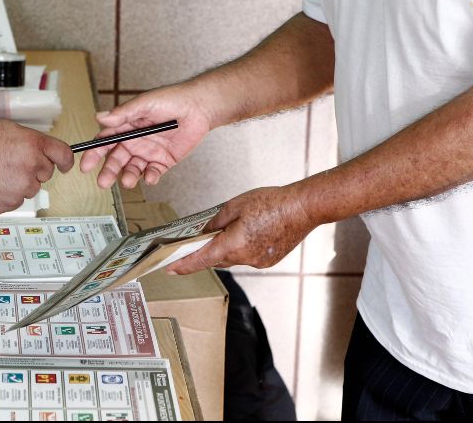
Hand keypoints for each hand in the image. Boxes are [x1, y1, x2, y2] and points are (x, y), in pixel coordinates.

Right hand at [0, 120, 73, 213]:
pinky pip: (16, 200)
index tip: (65, 164)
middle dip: (34, 169)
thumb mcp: (5, 129)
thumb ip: (28, 139)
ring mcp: (22, 187)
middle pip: (46, 172)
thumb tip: (40, 147)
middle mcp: (31, 165)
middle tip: (12, 163)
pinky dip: (8, 194)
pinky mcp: (11, 204)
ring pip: (31, 187)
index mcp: (32, 144)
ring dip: (20, 183)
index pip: (63, 153)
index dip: (66, 160)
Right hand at [80, 83, 212, 188]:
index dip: (94, 153)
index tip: (86, 165)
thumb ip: (123, 113)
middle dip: (108, 171)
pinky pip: (153, 173)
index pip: (105, 142)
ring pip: (132, 169)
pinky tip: (149, 177)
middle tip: (102, 182)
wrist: (199, 107)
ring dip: (128, 176)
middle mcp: (135, 141)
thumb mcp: (145, 103)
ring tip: (127, 181)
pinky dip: (150, 177)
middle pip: (116, 160)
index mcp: (126, 127)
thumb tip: (100, 117)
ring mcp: (148, 152)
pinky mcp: (164, 161)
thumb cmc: (172, 99)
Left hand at [166, 186, 316, 273]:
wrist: (303, 208)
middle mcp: (245, 258)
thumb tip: (203, 232)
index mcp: (233, 245)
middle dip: (204, 252)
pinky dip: (242, 247)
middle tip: (191, 245)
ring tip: (228, 231)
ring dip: (225, 248)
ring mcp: (258, 261)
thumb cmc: (271, 203)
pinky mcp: (268, 260)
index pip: (201, 260)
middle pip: (216, 259)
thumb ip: (215, 221)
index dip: (183, 265)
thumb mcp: (234, 206)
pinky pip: (247, 256)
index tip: (169, 268)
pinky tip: (248, 233)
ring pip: (233, 258)